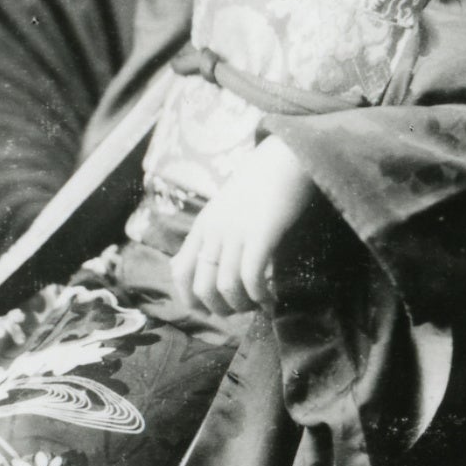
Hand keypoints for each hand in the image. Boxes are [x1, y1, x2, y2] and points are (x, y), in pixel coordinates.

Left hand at [171, 136, 317, 313]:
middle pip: (202, 286)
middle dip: (220, 308)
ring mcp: (236, 231)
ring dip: (243, 305)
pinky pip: (251, 276)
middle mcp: (214, 230)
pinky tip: (271, 297)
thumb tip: (208, 269)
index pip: (180, 272)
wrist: (285, 157)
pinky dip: (259, 295)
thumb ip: (215, 234)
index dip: (190, 299)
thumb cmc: (261, 185)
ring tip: (258, 304)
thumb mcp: (226, 208)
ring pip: (226, 286)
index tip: (211, 308)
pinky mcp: (260, 232)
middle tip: (241, 309)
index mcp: (203, 225)